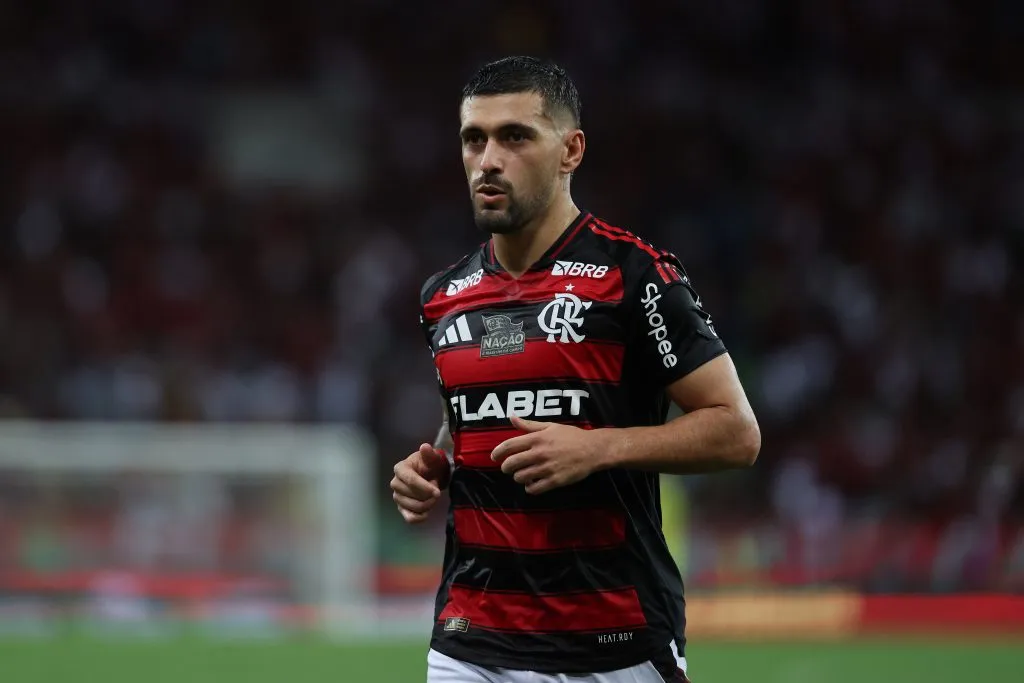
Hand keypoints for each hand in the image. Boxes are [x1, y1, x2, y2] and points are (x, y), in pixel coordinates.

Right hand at [391, 443, 448, 523]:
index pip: (410, 480)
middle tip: (437, 491)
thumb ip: (429, 454)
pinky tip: (427, 512)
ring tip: (433, 498)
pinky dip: (419, 518)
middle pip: (412, 495)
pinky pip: (409, 518)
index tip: (437, 492)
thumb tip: (425, 447)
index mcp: (400, 468)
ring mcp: (397, 497)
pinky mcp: (401, 508)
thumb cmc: (430, 465)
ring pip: (412, 507)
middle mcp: (395, 483)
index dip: (425, 487)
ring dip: (427, 506)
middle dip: (428, 496)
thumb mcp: (432, 458)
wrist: (431, 475)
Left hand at [491, 415, 611, 494]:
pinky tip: (532, 483)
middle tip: (508, 468)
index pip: (509, 446)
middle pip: (511, 464)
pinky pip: (533, 488)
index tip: (494, 457)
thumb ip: (529, 425)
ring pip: (520, 477)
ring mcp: (546, 468)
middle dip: (506, 467)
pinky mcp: (554, 481)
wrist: (592, 450)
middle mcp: (539, 453)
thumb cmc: (571, 436)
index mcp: (537, 438)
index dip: (497, 452)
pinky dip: (529, 487)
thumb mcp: (550, 426)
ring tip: (523, 474)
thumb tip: (512, 418)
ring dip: (518, 477)